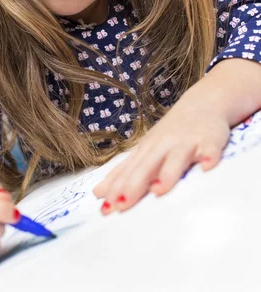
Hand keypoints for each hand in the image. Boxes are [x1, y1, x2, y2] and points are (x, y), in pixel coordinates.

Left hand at [93, 86, 230, 213]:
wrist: (203, 101)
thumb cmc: (172, 132)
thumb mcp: (147, 149)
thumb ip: (126, 171)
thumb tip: (99, 194)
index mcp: (148, 149)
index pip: (129, 170)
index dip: (117, 187)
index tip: (105, 207)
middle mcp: (164, 145)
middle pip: (147, 165)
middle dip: (134, 184)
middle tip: (121, 204)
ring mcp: (186, 141)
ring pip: (176, 158)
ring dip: (168, 173)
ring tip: (159, 191)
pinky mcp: (210, 139)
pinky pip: (210, 148)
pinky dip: (209, 157)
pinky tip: (207, 167)